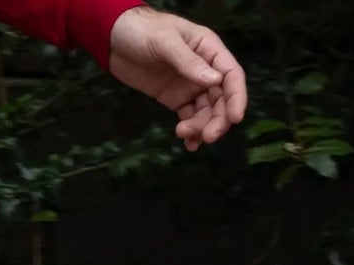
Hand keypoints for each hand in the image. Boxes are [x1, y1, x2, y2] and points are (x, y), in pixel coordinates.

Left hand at [108, 6, 247, 151]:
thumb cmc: (143, 31)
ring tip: (185, 135)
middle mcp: (204, 69)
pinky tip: (189, 143)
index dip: (236, 97)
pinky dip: (191, 131)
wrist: (116, 40)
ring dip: (201, 127)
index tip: (236, 118)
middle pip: (221, 98)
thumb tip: (215, 80)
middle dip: (219, 119)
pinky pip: (189, 116)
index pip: (231, 75)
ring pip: (206, 111)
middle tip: (208, 137)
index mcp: (209, 49)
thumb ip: (189, 62)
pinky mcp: (175, 98)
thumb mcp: (166, 42)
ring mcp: (190, 85)